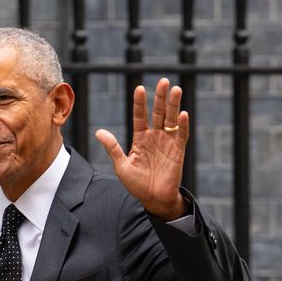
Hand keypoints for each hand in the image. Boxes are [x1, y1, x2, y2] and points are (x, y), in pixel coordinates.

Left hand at [94, 78, 187, 220]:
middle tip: (163, 81)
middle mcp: (155, 137)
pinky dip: (182, 125)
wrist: (153, 199)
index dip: (140, 103)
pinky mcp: (178, 152)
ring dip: (174, 105)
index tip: (139, 88)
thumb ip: (112, 148)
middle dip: (161, 97)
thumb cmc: (136, 184)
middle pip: (158, 113)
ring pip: (171, 120)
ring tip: (176, 89)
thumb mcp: (122, 165)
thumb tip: (98, 132)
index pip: (140, 116)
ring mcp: (167, 143)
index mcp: (140, 138)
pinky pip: (181, 136)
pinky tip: (182, 114)